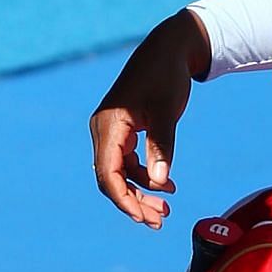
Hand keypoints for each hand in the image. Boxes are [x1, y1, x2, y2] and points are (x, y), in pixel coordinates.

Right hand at [90, 9, 208, 227]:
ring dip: (140, 192)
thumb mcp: (166, 110)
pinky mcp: (123, 131)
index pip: (107, 174)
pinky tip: (167, 186)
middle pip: (111, 179)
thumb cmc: (166, 76)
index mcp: (108, 125)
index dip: (124, 200)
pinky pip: (127, 163)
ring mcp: (111, 131)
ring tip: (166, 209)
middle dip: (133, 201)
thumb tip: (161, 183)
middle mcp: (103, 130)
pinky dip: (144, 176)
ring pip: (119, 174)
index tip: (146, 218)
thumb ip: (162, 145)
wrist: (168, 50)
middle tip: (160, 220)